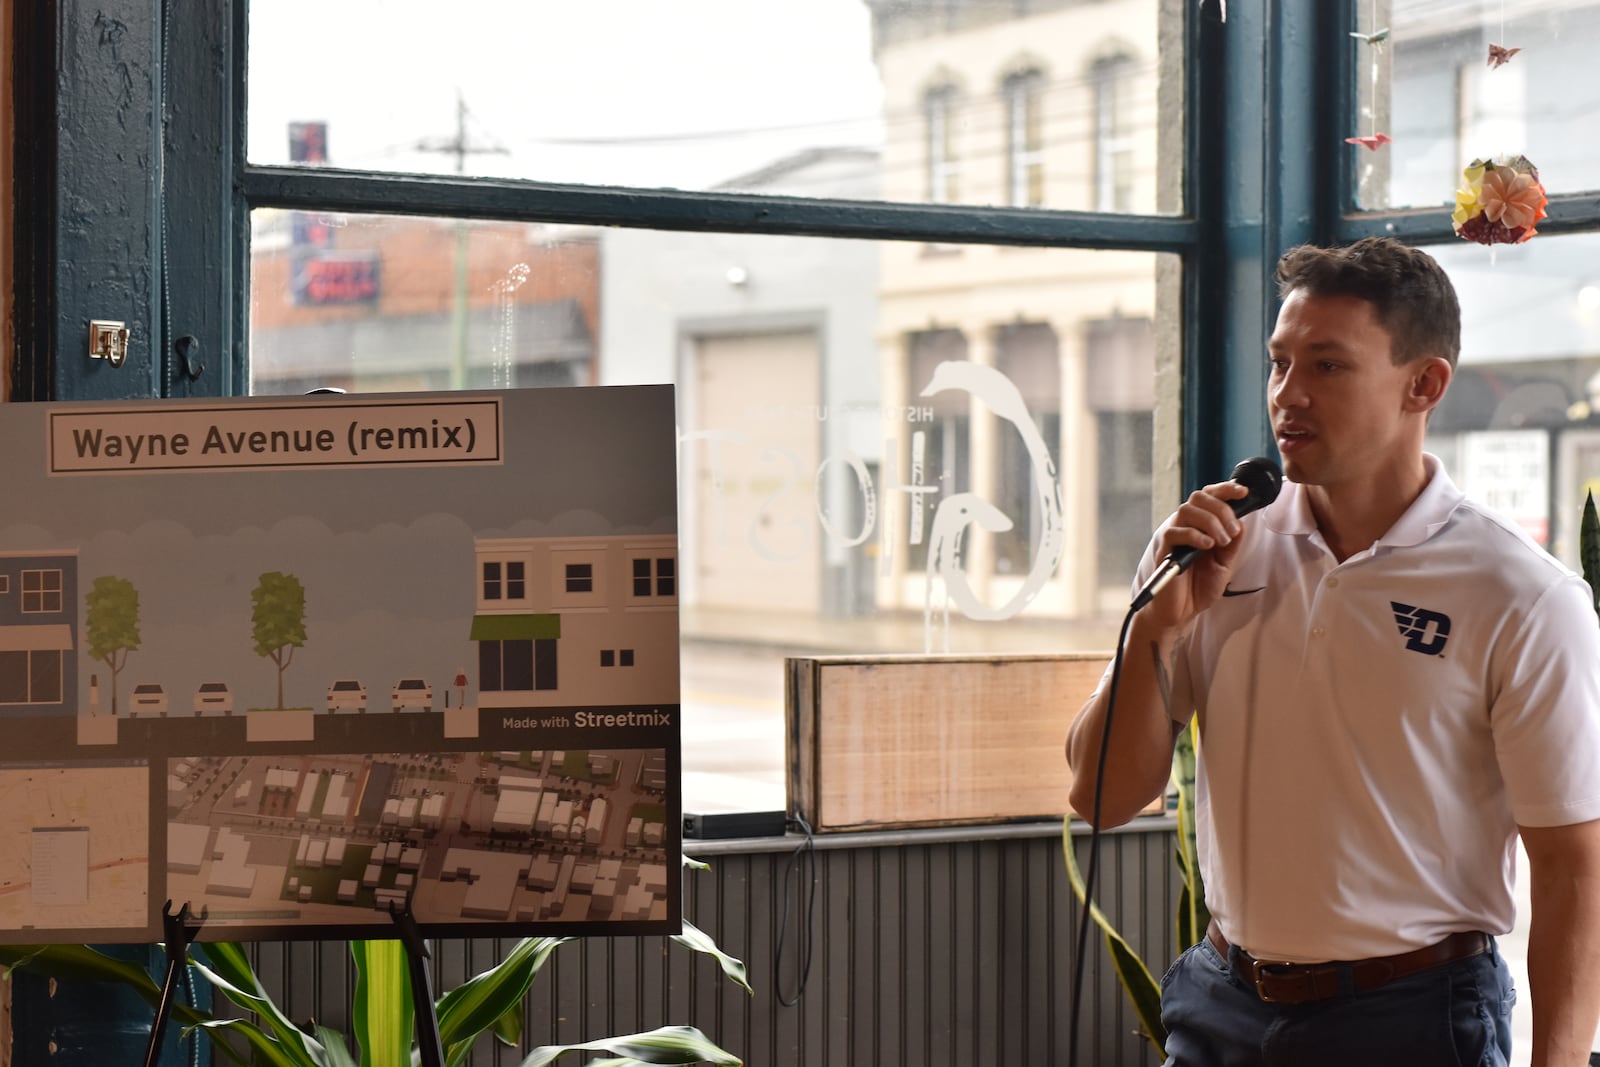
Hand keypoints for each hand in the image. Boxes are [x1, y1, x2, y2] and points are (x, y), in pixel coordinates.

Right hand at [1140, 480, 1250, 630]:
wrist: (1182, 612)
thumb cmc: (1200, 587)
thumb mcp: (1225, 564)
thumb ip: (1233, 544)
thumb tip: (1241, 522)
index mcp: (1201, 526)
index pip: (1211, 497)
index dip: (1226, 489)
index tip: (1243, 491)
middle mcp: (1186, 526)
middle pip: (1198, 497)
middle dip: (1221, 509)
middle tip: (1232, 531)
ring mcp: (1174, 536)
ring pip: (1187, 510)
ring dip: (1210, 522)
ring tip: (1221, 542)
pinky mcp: (1164, 549)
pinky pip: (1175, 532)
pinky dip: (1195, 535)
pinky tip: (1207, 546)